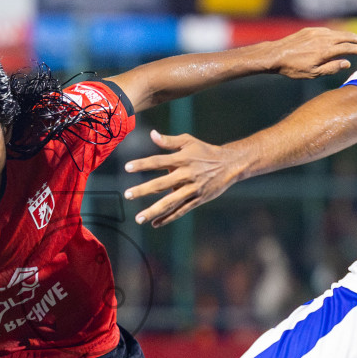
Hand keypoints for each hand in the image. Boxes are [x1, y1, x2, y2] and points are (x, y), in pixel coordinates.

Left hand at [124, 129, 246, 227]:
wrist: (229, 165)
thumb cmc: (205, 151)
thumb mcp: (188, 141)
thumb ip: (169, 141)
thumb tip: (152, 134)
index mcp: (182, 159)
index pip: (158, 161)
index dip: (142, 164)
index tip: (127, 167)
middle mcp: (186, 175)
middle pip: (161, 184)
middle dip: (143, 190)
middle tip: (127, 194)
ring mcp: (192, 189)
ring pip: (170, 202)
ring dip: (154, 211)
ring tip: (139, 219)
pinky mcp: (197, 200)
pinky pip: (181, 210)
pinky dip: (168, 218)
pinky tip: (155, 223)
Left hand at [265, 26, 356, 78]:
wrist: (275, 55)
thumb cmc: (293, 68)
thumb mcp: (313, 73)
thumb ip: (332, 68)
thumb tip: (347, 63)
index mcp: (325, 51)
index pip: (348, 48)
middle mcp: (323, 38)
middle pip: (347, 36)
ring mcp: (317, 32)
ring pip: (338, 32)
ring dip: (349, 36)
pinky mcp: (310, 30)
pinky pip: (328, 31)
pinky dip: (337, 34)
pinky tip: (339, 38)